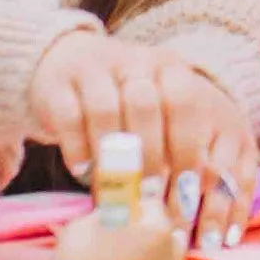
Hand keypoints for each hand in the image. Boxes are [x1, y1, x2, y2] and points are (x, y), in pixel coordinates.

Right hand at [26, 31, 256, 214]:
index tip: (186, 191)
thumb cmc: (126, 105)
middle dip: (150, 157)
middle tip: (149, 197)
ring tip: (115, 190)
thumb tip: (202, 190)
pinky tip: (82, 172)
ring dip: (110, 156)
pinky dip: (77, 148)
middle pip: (146, 106)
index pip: (186, 104)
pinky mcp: (57, 83)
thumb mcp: (159, 113)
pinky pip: (68, 117)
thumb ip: (181, 145)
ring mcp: (94, 68)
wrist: (71, 66)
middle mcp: (135, 62)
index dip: (188, 149)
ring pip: (104, 110)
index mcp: (169, 67)